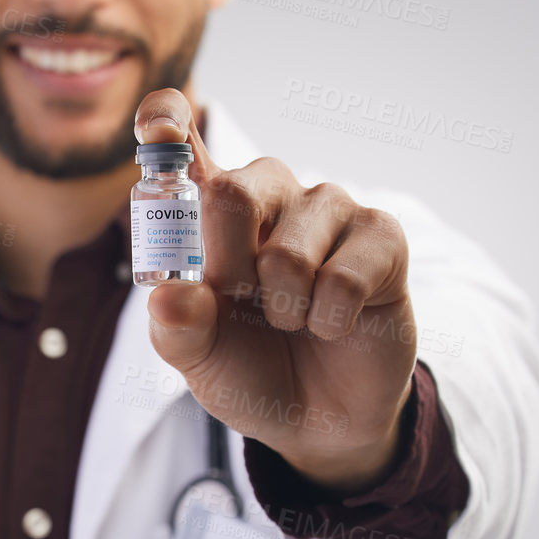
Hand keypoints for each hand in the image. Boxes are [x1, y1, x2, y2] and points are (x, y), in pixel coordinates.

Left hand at [135, 88, 417, 494]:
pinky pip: (341, 280)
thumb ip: (177, 328)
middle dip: (228, 274)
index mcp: (210, 209)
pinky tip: (336, 324)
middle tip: (243, 304)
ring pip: (286, 254)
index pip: (181, 145)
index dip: (166, 122)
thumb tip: (168, 298)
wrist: (318, 417)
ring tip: (293, 320)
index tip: (158, 126)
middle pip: (230, 194)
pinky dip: (329, 322)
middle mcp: (268, 191)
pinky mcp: (381, 234)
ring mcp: (327, 207)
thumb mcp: (199, 358)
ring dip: (284, 310)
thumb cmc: (250, 368)